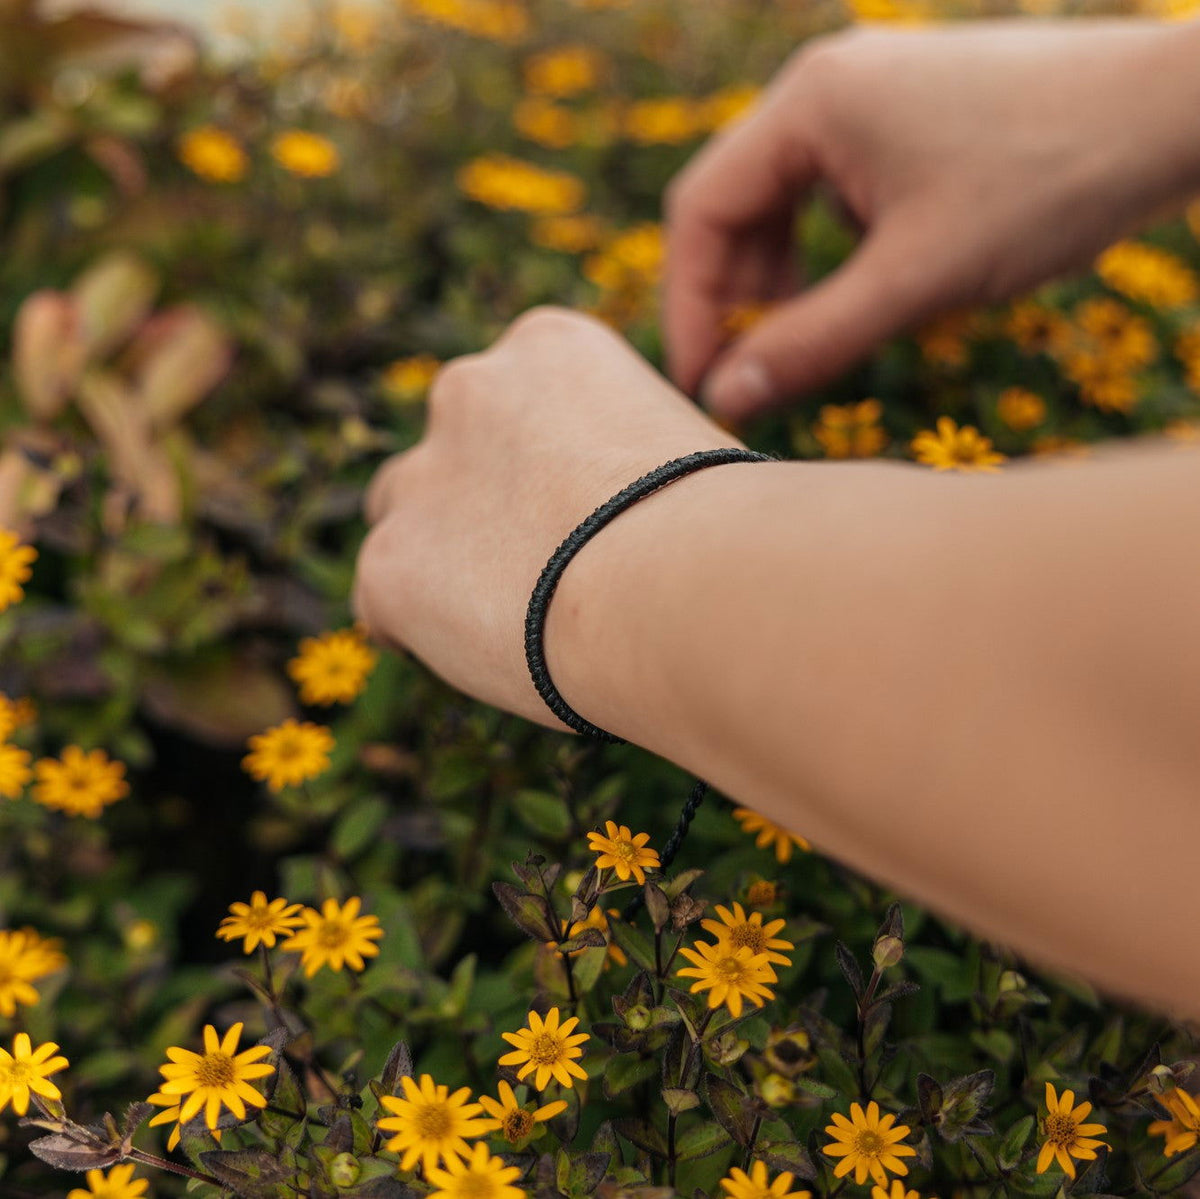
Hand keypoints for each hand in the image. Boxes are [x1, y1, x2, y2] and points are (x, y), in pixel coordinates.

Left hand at [352, 307, 743, 729]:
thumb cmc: (720, 527)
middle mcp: (467, 390)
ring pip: (403, 521)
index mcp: (546, 346)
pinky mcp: (390, 564)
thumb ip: (628, 455)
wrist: (682, 583)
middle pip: (450, 454)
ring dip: (441, 563)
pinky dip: (425, 633)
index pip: (516, 405)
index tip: (584, 522)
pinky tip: (491, 657)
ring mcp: (419, 476)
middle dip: (479, 507)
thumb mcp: (682, 450)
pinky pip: (385, 604)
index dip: (547, 472)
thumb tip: (639, 505)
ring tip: (512, 621)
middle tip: (542, 574)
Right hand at [665, 19, 1199, 419]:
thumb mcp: (919, 279)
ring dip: (778, 277)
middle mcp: (825, 84)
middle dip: (732, 295)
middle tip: (751, 372)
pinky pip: (830, 189)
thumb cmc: (1052, 182)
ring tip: (806, 338)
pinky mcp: (904, 112)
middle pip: (733, 203)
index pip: (702, 211)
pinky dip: (825, 249)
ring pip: (781, 200)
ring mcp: (867, 92)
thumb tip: (728, 397)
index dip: (691, 306)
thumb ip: (812, 341)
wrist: (1178, 112)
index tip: (705, 383)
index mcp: (811, 102)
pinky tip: (860, 288)